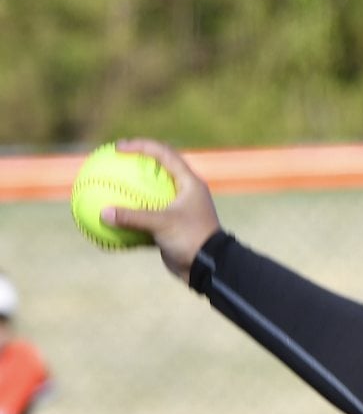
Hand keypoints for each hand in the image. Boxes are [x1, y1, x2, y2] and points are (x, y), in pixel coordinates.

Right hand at [103, 139, 222, 281]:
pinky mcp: (170, 224)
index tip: (118, 148)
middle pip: (158, 168)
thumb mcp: (162, 225)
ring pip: (151, 192)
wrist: (208, 268)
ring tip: (108, 184)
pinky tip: (112, 215)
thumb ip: (133, 217)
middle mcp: (184, 192)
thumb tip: (102, 213)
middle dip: (136, 162)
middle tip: (112, 160)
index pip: (164, 154)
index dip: (141, 146)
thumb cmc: (191, 239)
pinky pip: (147, 213)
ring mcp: (178, 208)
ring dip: (132, 188)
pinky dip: (131, 213)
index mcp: (189, 183)